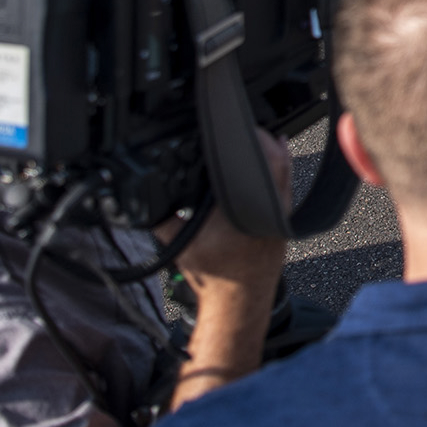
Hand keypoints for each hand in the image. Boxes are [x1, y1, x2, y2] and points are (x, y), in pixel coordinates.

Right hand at [165, 129, 289, 408]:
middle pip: (276, 155)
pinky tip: (267, 155)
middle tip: (242, 125)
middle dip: (260, 136)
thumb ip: (161, 218)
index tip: (236, 125)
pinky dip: (277, 164)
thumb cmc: (214, 276)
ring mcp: (282, 210)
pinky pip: (286, 179)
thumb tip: (140, 200)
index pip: (255, 160)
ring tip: (250, 137)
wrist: (240, 301)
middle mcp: (269, 206)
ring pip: (285, 165)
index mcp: (243, 208)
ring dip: (270, 148)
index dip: (248, 137)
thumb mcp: (180, 245)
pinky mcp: (285, 215)